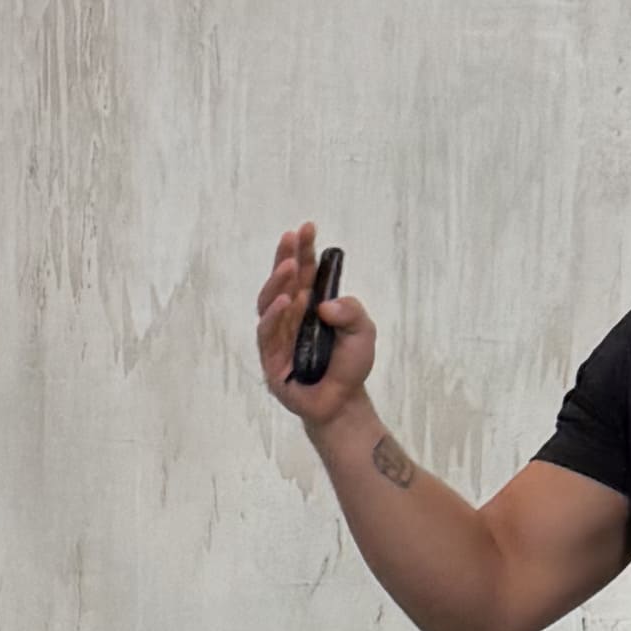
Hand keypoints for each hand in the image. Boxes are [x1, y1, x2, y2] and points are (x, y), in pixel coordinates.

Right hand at [255, 218, 372, 431]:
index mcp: (311, 305)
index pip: (305, 272)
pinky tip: (284, 301)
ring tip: (289, 266)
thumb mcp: (363, 332)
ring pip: (269, 302)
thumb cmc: (349, 366)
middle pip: (283, 281)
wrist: (341, 403)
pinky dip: (273, 315)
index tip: (307, 227)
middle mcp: (291, 316)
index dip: (304, 250)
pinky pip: (266, 332)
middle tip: (292, 237)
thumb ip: (352, 312)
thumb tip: (325, 304)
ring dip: (278, 282)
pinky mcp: (270, 357)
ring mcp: (278, 335)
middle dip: (286, 257)